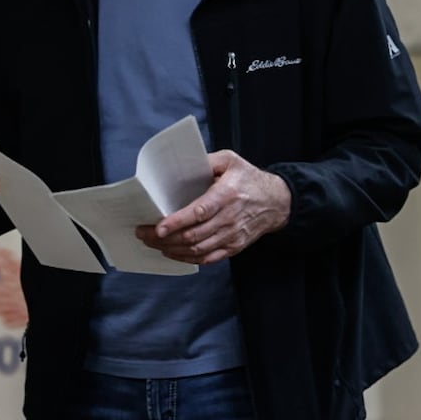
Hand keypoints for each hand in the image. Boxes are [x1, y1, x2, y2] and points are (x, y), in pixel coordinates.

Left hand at [136, 150, 290, 265]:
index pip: (200, 213)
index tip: (158, 227)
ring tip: (153, 243)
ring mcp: (232, 236)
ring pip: (197, 250)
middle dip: (164, 238)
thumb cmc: (250, 179)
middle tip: (143, 234)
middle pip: (193, 236)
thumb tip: (181, 165)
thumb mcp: (231, 161)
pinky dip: (187, 258)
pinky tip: (172, 252)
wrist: (277, 202)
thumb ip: (207, 161)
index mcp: (227, 195)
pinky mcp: (233, 247)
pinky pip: (207, 258)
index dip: (177, 222)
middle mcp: (230, 219)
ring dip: (171, 249)